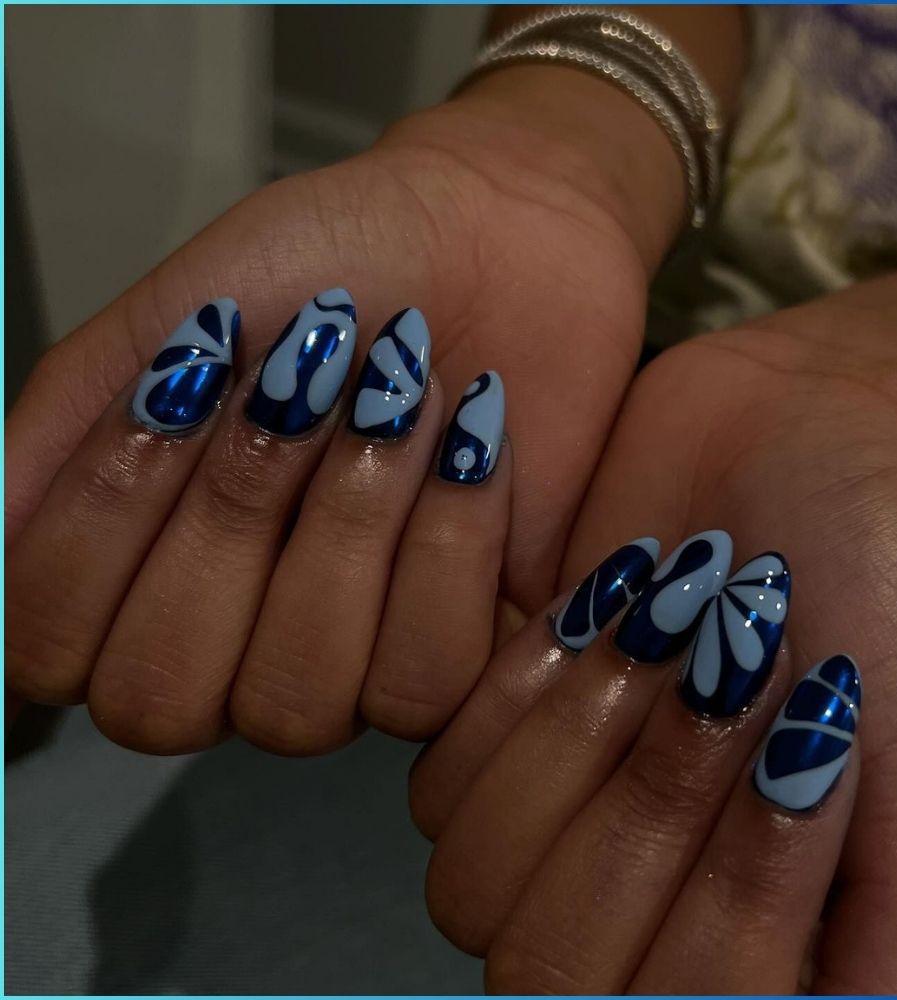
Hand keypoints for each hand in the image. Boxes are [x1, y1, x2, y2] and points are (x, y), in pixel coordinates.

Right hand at [5, 67, 679, 753]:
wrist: (494, 242)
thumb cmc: (332, 270)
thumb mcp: (180, 312)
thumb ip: (71, 418)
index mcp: (141, 572)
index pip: (49, 648)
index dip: (104, 525)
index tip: (182, 387)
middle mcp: (230, 650)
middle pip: (163, 702)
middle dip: (231, 517)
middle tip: (298, 386)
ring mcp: (344, 673)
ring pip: (296, 706)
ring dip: (348, 525)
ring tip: (402, 400)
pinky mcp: (455, 665)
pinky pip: (420, 681)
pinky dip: (448, 542)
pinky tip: (472, 447)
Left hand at [411, 239, 896, 992]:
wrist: (788, 432)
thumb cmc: (880, 586)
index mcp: (758, 940)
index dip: (742, 891)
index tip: (812, 742)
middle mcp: (640, 906)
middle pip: (556, 962)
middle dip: (655, 801)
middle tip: (732, 664)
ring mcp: (547, 829)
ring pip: (478, 881)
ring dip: (584, 737)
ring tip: (666, 623)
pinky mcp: (481, 740)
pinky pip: (438, 775)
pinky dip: (521, 688)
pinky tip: (596, 606)